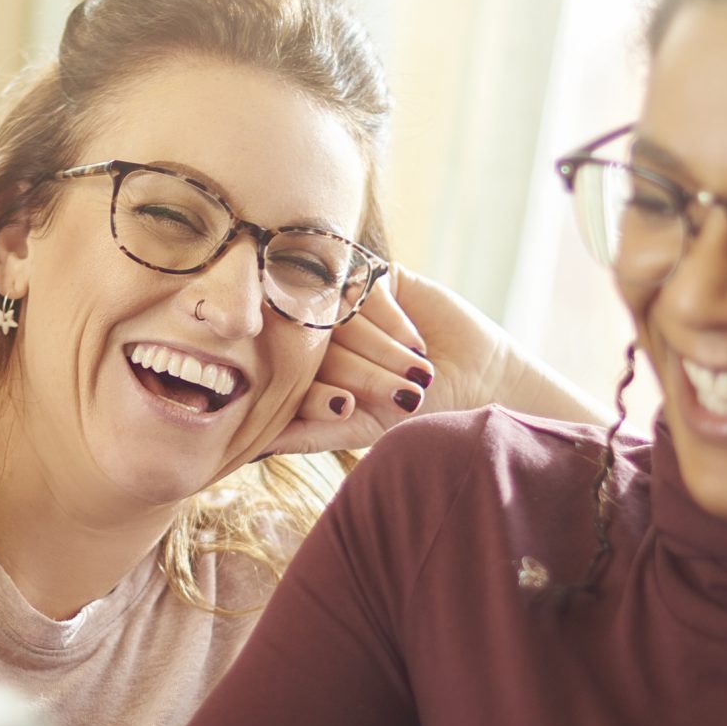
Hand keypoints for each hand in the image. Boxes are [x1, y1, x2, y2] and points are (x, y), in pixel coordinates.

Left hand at [268, 267, 517, 455]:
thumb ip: (305, 434)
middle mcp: (316, 332)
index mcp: (303, 367)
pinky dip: (391, 321)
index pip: (289, 373)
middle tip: (400, 395)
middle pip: (313, 342)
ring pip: (337, 315)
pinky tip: (416, 344)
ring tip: (416, 374)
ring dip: (379, 348)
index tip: (350, 409)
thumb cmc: (414, 414)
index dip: (317, 393)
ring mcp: (342, 301)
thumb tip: (249, 448)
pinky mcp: (374, 277)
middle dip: (358, 372)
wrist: (477, 381)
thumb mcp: (358, 430)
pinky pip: (365, 289)